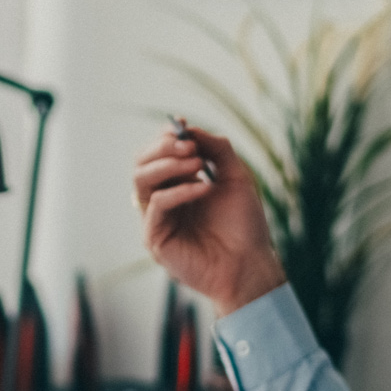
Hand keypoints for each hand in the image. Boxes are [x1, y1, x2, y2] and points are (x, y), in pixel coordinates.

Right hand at [134, 127, 285, 314]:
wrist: (250, 265)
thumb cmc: (244, 226)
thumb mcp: (237, 177)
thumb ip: (217, 149)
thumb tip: (190, 129)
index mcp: (177, 185)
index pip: (157, 154)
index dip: (166, 136)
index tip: (182, 124)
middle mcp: (162, 200)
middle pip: (141, 163)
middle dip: (163, 147)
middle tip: (190, 146)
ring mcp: (156, 219)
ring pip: (140, 180)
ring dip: (168, 165)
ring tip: (197, 164)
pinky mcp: (155, 238)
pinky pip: (156, 205)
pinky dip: (179, 191)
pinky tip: (204, 187)